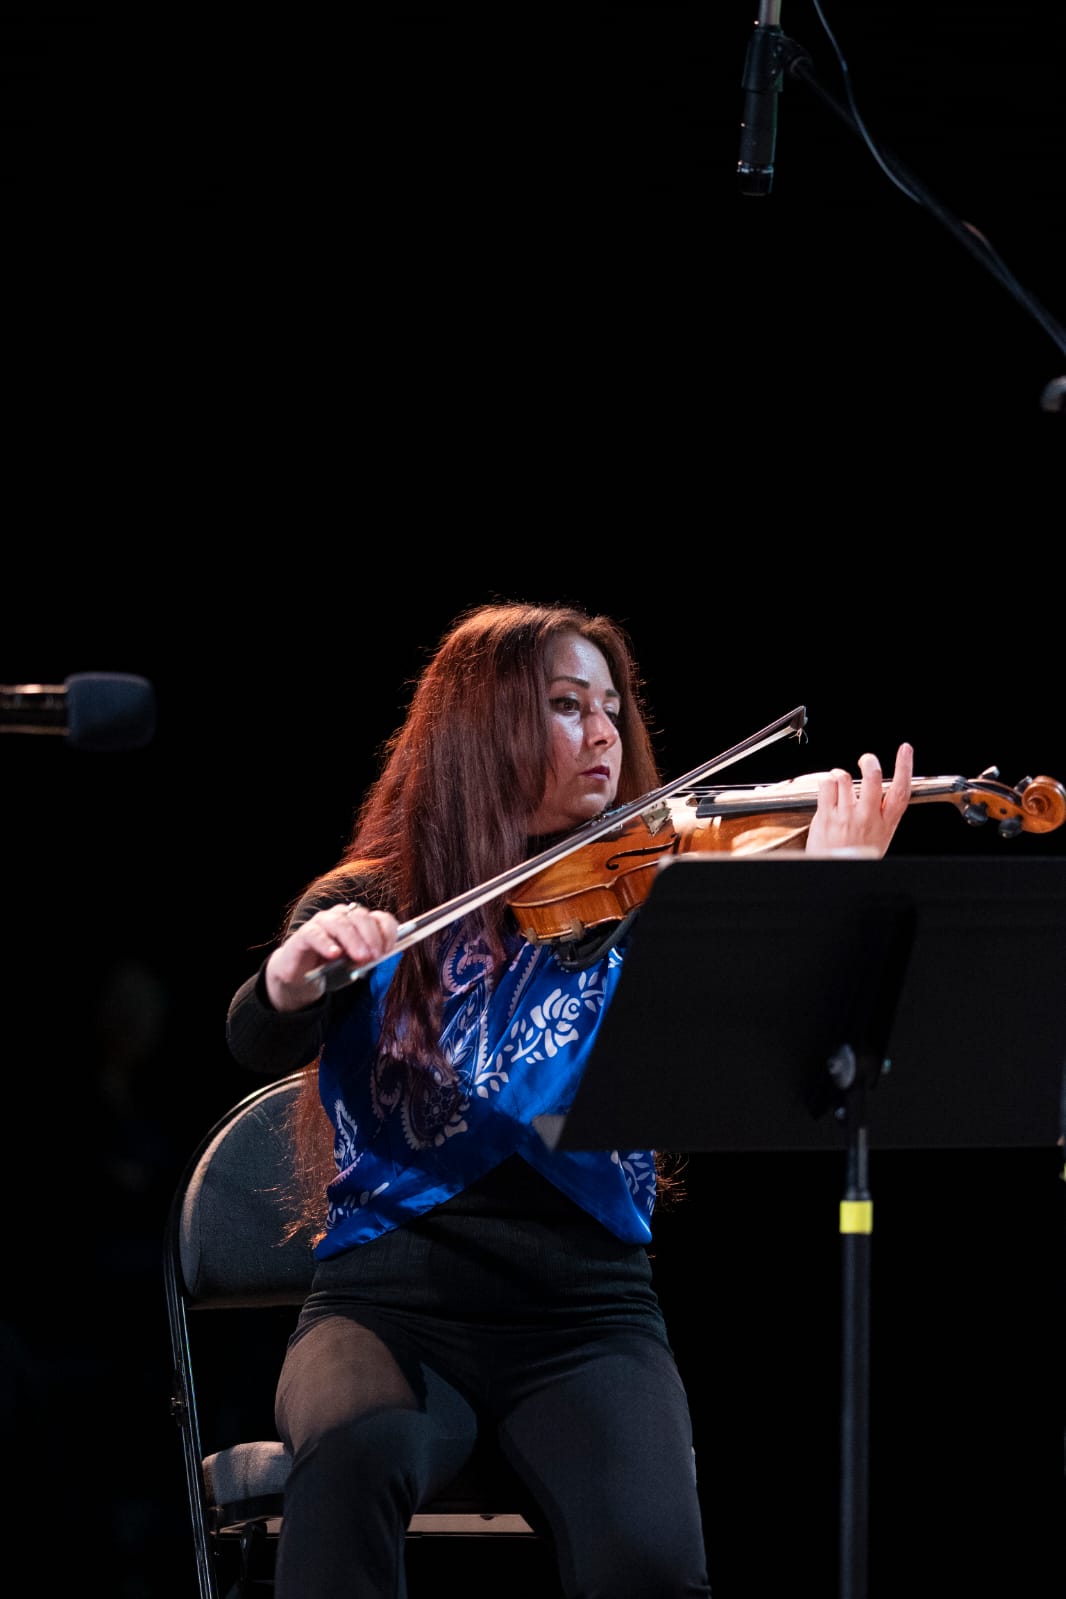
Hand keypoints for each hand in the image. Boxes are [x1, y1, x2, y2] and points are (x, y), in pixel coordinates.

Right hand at [265, 902, 399, 1010]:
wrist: (301, 977)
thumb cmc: (332, 967)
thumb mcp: (355, 964)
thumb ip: (368, 959)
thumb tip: (381, 957)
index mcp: (359, 922)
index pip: (379, 917)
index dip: (387, 931)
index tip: (390, 948)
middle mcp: (342, 916)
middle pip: (360, 917)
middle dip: (371, 936)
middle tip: (376, 956)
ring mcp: (321, 923)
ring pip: (340, 923)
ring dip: (353, 940)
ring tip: (360, 957)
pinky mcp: (303, 935)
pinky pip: (315, 934)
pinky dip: (326, 943)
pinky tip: (334, 954)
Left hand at [803, 742, 912, 858]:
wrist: (835, 871)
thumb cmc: (856, 854)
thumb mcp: (880, 837)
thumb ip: (881, 813)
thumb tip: (880, 789)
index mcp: (885, 823)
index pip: (900, 791)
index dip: (905, 767)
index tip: (905, 751)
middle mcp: (867, 817)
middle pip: (873, 777)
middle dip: (870, 760)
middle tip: (867, 759)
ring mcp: (846, 815)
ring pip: (845, 777)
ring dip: (842, 774)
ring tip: (841, 781)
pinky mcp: (826, 815)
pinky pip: (827, 785)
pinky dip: (827, 781)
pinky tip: (829, 788)